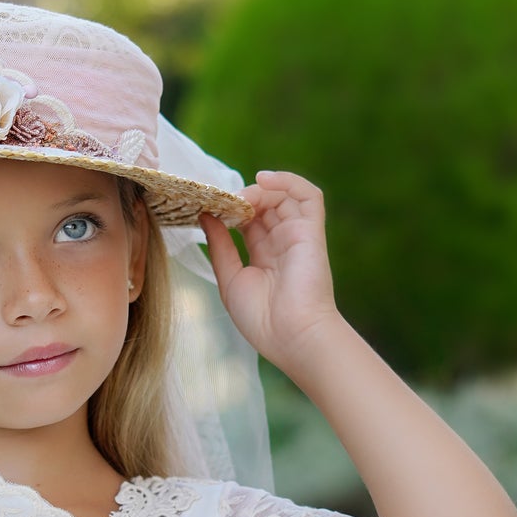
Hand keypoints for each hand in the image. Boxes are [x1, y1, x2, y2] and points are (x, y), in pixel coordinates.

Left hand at [198, 169, 340, 372]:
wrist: (292, 336)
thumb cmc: (261, 319)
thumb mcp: (230, 279)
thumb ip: (219, 245)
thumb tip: (205, 215)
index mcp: (264, 256)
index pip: (248, 221)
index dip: (229, 210)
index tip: (207, 207)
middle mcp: (282, 242)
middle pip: (263, 205)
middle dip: (241, 199)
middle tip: (221, 203)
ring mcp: (298, 235)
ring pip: (282, 196)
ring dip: (259, 190)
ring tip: (239, 199)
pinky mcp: (312, 230)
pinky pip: (308, 195)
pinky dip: (287, 181)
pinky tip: (262, 180)